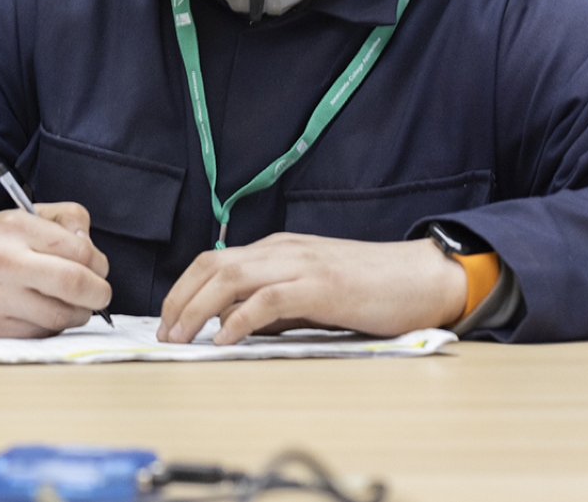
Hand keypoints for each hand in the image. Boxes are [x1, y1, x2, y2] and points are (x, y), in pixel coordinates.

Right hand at [0, 202, 112, 337]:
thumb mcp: (20, 218)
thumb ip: (64, 221)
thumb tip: (92, 249)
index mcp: (14, 226)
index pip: (79, 249)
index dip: (98, 262)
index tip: (96, 267)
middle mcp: (5, 260)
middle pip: (75, 283)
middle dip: (99, 293)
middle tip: (99, 294)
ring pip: (63, 315)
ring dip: (78, 313)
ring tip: (71, 304)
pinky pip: (43, 333)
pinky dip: (53, 326)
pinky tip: (42, 314)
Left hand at [157, 232, 466, 344]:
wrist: (424, 278)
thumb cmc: (373, 288)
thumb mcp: (312, 292)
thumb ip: (275, 304)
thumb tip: (236, 325)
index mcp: (277, 249)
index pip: (213, 261)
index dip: (183, 289)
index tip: (167, 319)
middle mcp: (282, 250)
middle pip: (211, 266)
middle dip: (179, 299)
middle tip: (164, 333)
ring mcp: (301, 266)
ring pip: (230, 278)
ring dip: (198, 309)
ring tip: (182, 337)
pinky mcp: (321, 287)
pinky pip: (267, 300)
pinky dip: (239, 319)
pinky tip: (224, 339)